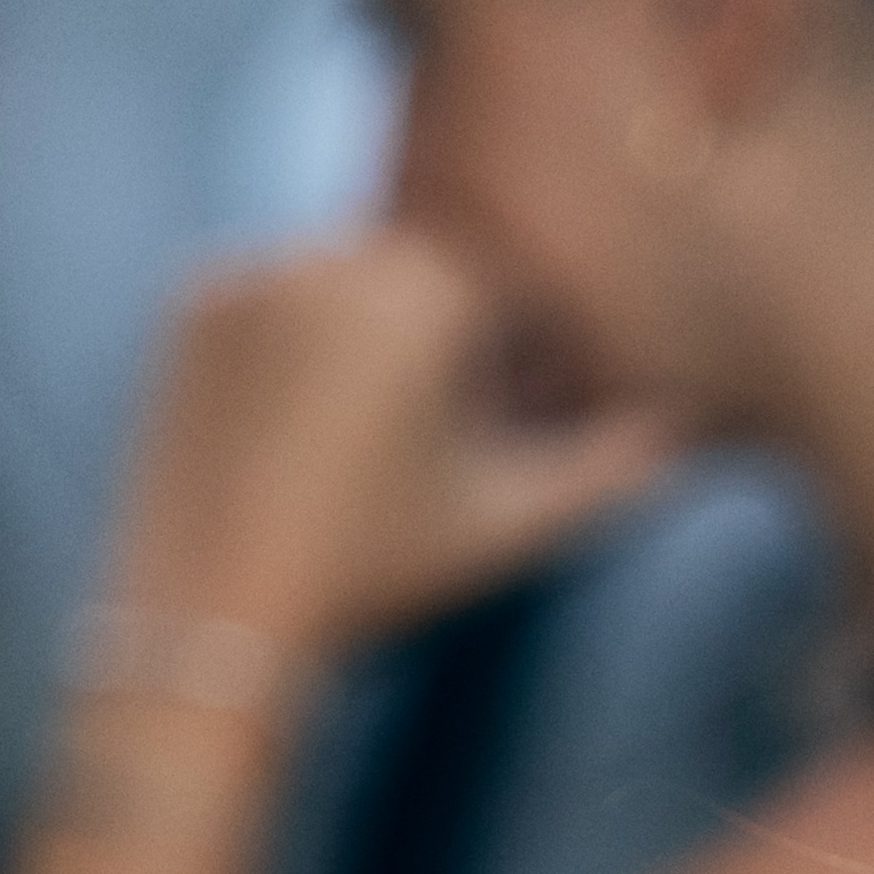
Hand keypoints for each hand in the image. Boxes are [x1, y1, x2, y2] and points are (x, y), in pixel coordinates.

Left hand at [95, 227, 686, 659]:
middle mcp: (337, 254)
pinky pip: (275, 293)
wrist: (216, 618)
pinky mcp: (192, 297)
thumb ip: (608, 468)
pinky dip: (294, 338)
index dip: (513, 369)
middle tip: (411, 449)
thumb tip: (682, 433)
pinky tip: (288, 427)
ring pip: (350, 279)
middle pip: (426, 278)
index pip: (509, 295)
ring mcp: (255, 269)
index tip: (487, 437)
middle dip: (440, 345)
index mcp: (427, 290)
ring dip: (369, 333)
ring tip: (350, 442)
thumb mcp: (507, 521)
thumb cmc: (377, 571)